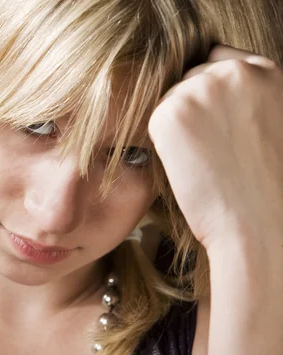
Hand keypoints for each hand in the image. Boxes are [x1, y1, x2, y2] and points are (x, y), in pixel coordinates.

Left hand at [148, 45, 282, 250]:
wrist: (261, 222)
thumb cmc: (269, 186)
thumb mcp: (274, 122)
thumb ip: (247, 98)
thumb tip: (213, 99)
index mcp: (266, 72)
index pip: (219, 61)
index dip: (210, 90)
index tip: (210, 117)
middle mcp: (234, 72)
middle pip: (191, 77)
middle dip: (192, 106)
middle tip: (206, 146)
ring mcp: (200, 88)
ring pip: (170, 98)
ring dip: (177, 124)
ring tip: (203, 160)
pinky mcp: (171, 113)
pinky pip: (154, 119)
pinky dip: (163, 142)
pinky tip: (187, 165)